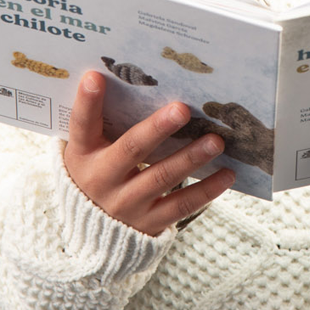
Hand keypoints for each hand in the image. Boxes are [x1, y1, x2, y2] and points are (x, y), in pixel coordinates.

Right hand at [62, 71, 234, 234]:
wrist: (95, 232)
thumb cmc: (99, 171)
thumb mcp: (92, 150)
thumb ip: (107, 121)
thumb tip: (136, 77)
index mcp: (84, 154)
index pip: (82, 125)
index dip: (87, 102)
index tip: (96, 77)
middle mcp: (102, 180)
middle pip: (131, 150)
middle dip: (157, 129)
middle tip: (182, 109)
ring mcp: (126, 204)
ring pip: (161, 177)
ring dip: (191, 158)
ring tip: (216, 141)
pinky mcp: (149, 222)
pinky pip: (181, 206)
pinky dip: (206, 189)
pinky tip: (227, 173)